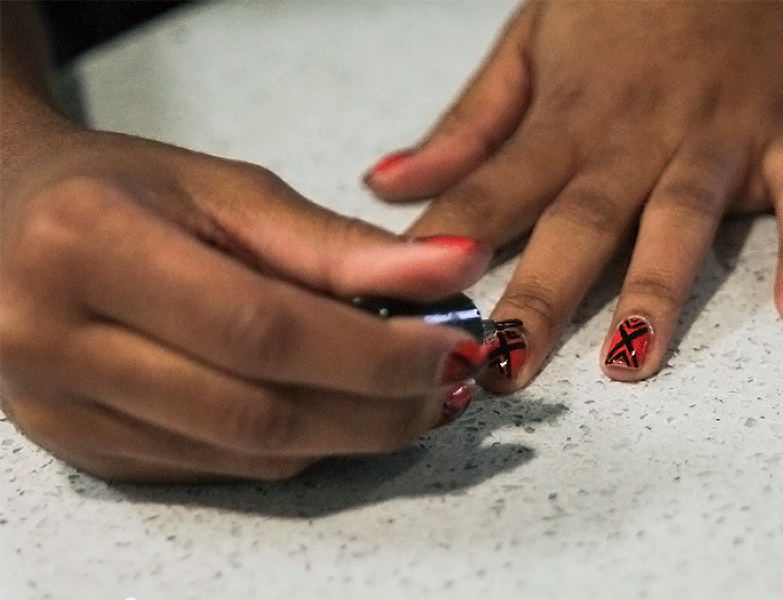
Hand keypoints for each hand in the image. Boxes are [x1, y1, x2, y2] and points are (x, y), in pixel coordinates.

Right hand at [0, 127, 490, 481]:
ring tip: (408, 398)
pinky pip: (218, 469)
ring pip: (245, 455)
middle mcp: (54, 339)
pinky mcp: (82, 450)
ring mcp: (61, 410)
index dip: (372, 351)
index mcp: (88, 246)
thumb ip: (335, 245)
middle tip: (445, 382)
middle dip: (377, 409)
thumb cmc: (121, 190)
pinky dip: (295, 445)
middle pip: (257, 411)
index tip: (448, 344)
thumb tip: (449, 271)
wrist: (10, 223)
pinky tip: (335, 410)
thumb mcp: (226, 192)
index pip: (261, 327)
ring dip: (348, 434)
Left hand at [364, 0, 782, 389]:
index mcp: (568, 117)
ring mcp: (717, 137)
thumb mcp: (530, 42)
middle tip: (506, 368)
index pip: (495, 191)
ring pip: (681, 219)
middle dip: (542, 298)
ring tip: (627, 362)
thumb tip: (388, 184)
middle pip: (582, 223)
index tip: (412, 305)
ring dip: (657, 290)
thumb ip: (467, 125)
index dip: (447, 245)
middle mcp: (636, 136)